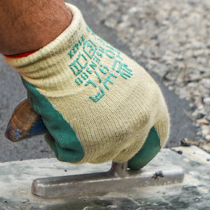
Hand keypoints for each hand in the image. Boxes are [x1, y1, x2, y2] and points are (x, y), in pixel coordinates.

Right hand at [4, 6, 169, 167]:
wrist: (61, 54)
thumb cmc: (82, 57)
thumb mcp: (119, 75)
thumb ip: (125, 101)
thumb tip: (111, 120)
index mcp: (150, 102)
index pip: (157, 136)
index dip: (145, 147)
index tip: (135, 155)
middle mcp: (139, 122)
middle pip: (127, 150)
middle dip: (108, 147)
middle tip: (87, 136)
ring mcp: (116, 138)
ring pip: (97, 155)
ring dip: (80, 142)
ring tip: (64, 118)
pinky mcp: (89, 148)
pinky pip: (69, 154)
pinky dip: (57, 142)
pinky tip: (52, 122)